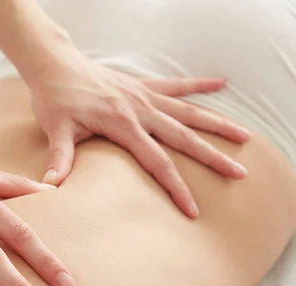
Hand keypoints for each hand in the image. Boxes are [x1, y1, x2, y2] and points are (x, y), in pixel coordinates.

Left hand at [30, 52, 250, 217]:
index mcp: (122, 124)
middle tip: (239, 174)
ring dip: (217, 124)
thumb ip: (59, 159)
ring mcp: (144, 95)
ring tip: (246, 137)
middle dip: (213, 158)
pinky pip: (176, 84)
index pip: (157, 162)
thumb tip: (50, 189)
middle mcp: (140, 109)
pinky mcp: (142, 85)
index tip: (192, 210)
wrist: (55, 64)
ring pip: (189, 111)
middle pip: (184, 137)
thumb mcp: (56, 130)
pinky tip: (221, 84)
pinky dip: (199, 85)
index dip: (177, 188)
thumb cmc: (55, 99)